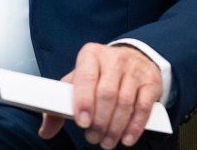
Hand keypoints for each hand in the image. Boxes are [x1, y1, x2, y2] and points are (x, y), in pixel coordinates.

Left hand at [39, 43, 162, 148]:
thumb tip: (46, 129)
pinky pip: (143, 107)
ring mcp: (134, 70)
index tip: (81, 121)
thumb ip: (60, 102)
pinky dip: (134, 126)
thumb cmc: (100, 72)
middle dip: (99, 121)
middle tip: (92, 137)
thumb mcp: (78, 80)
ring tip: (106, 141)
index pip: (86, 77)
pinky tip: (126, 138)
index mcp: (91, 55)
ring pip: (125, 103)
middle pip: (107, 94)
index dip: (84, 101)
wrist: (132, 58)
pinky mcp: (151, 82)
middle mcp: (114, 59)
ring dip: (114, 128)